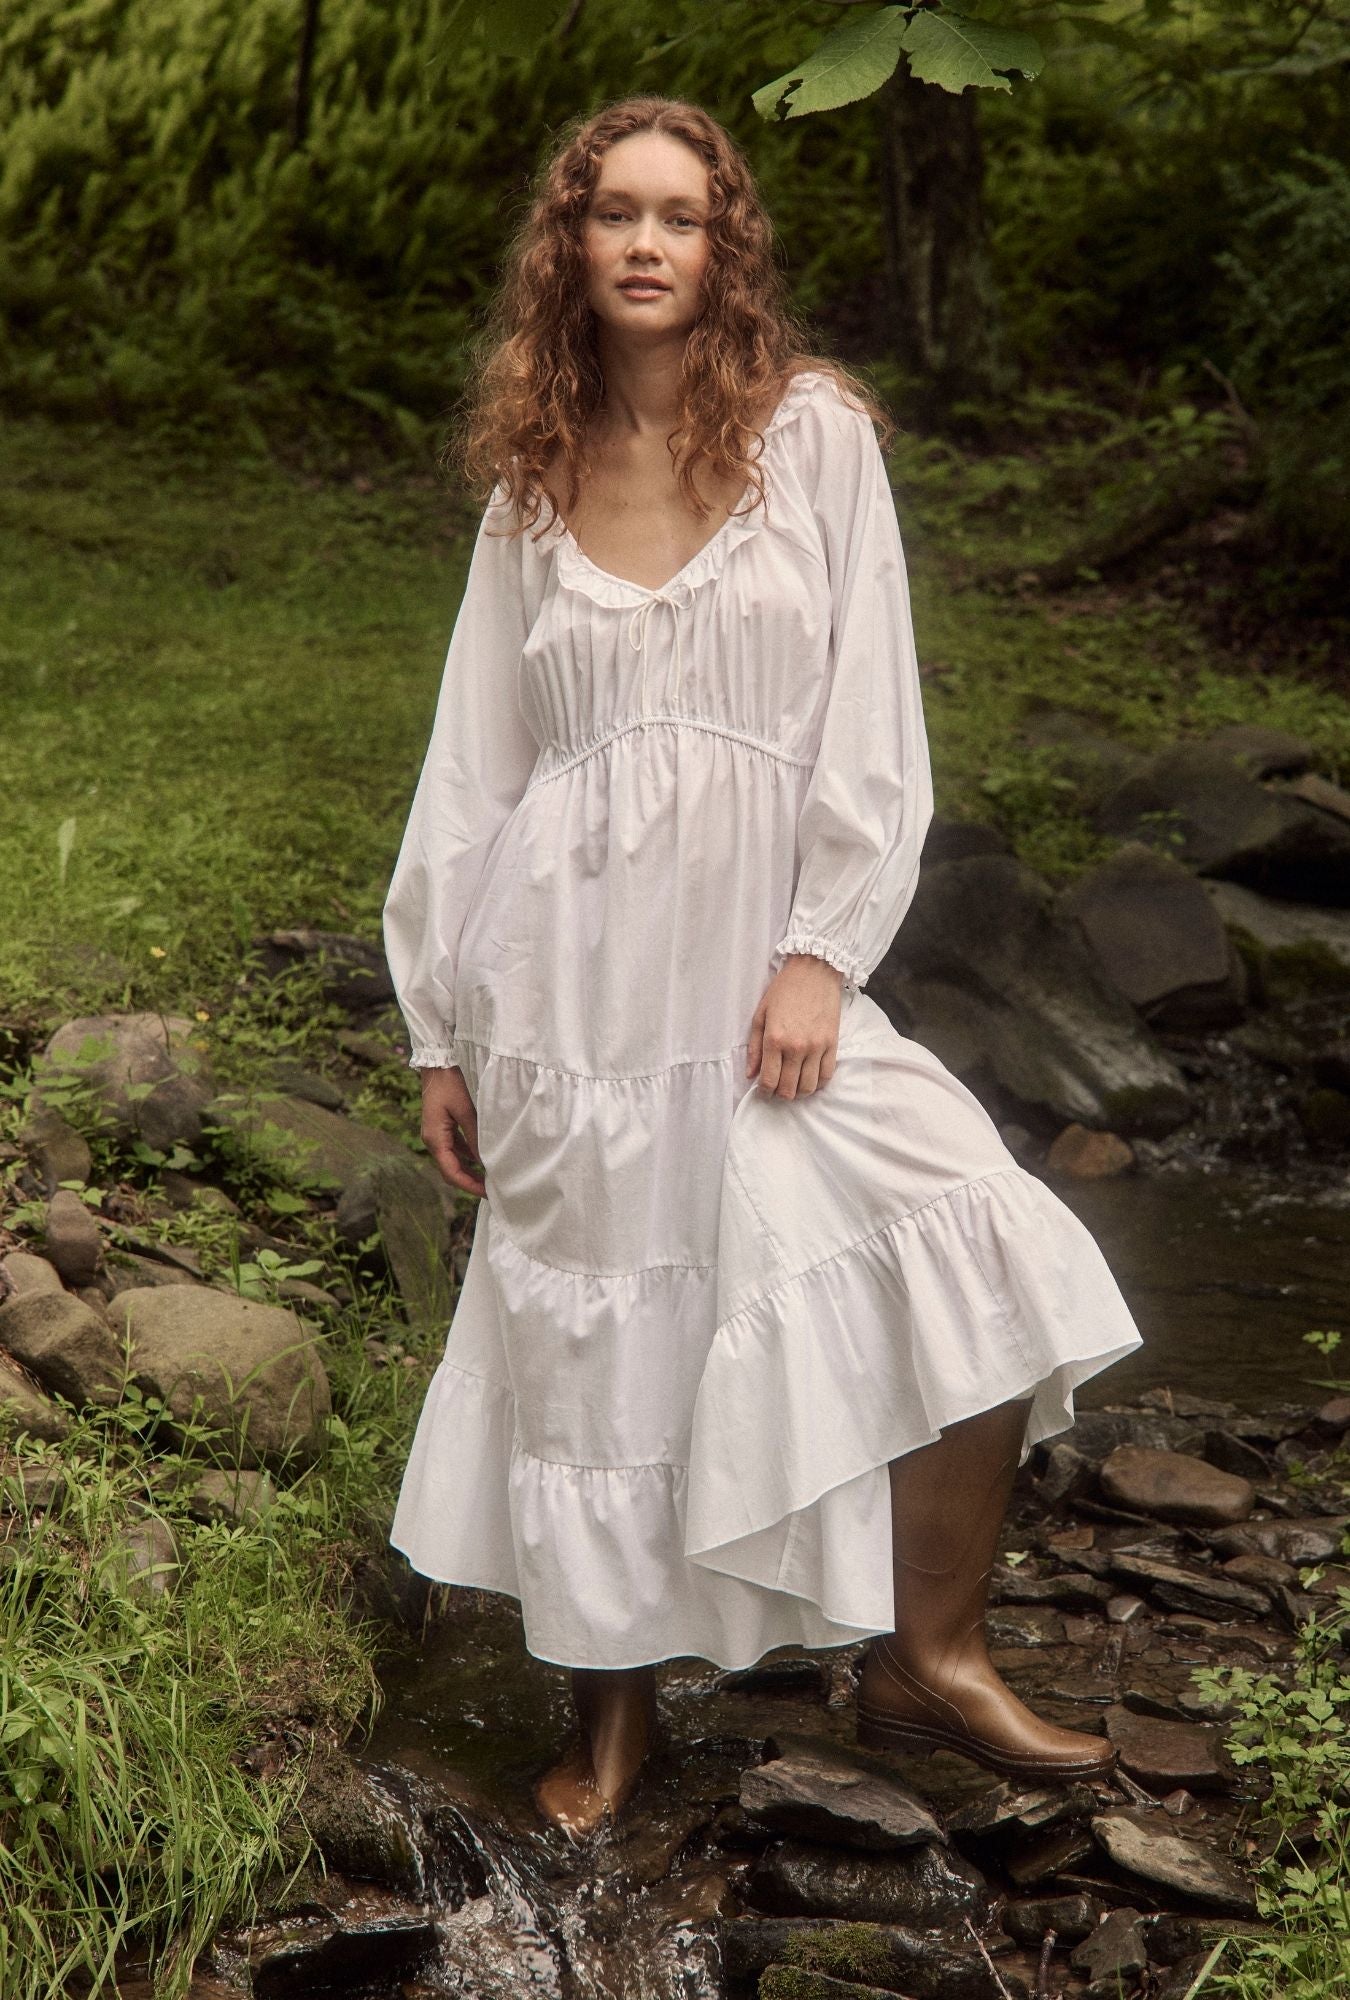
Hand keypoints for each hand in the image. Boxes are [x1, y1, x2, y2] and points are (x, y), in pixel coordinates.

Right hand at [419, 1066, 485, 1197]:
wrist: (437, 1066)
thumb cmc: (450, 1085)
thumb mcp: (466, 1111)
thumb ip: (475, 1137)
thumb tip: (485, 1162)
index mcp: (435, 1140)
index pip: (451, 1172)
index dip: (469, 1186)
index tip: (487, 1193)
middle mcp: (432, 1141)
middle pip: (450, 1171)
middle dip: (469, 1182)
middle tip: (490, 1190)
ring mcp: (436, 1135)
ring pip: (452, 1161)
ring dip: (468, 1171)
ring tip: (488, 1178)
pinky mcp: (441, 1128)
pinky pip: (454, 1149)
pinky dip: (466, 1157)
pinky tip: (481, 1159)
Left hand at [747, 955, 843, 1099]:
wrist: (814, 972)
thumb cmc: (784, 990)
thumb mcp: (761, 1015)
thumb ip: (754, 1047)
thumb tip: (751, 1074)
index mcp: (774, 1039)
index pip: (769, 1080)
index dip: (764, 1092)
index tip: (763, 1091)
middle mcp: (796, 1047)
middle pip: (788, 1089)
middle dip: (780, 1094)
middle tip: (777, 1089)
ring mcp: (817, 1047)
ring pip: (808, 1087)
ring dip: (798, 1093)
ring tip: (793, 1086)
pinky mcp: (832, 1044)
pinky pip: (826, 1075)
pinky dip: (817, 1084)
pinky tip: (809, 1079)